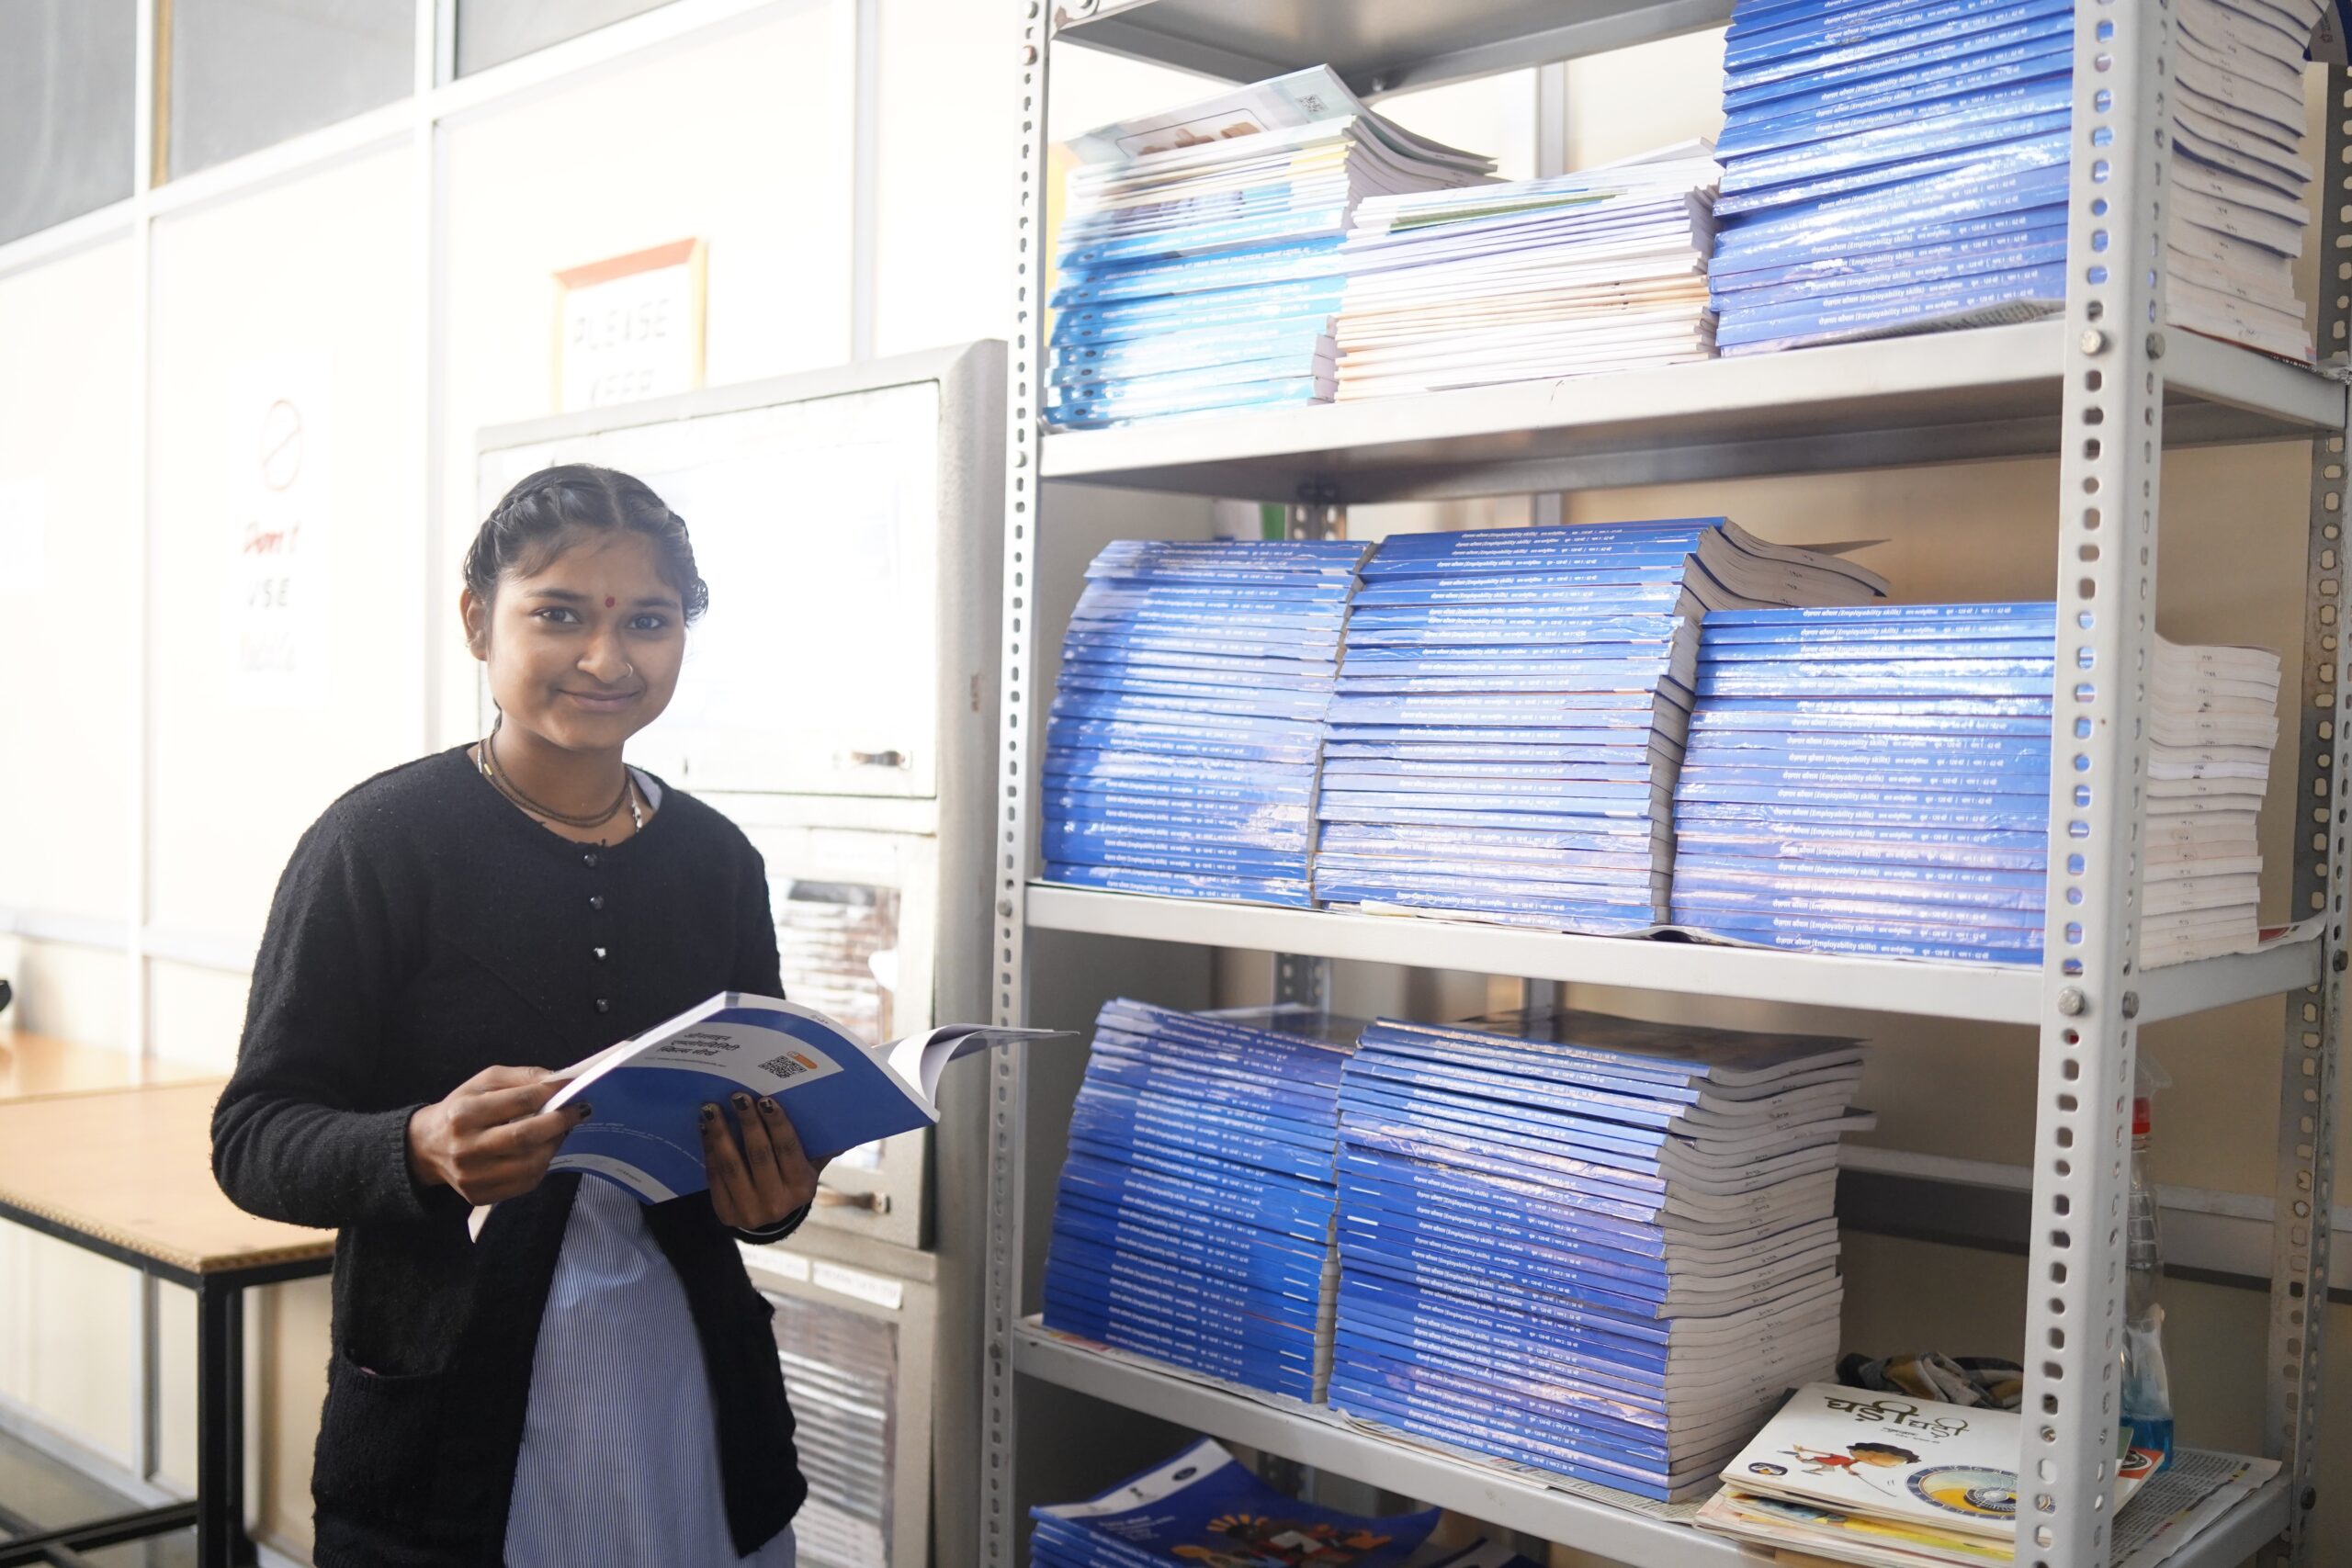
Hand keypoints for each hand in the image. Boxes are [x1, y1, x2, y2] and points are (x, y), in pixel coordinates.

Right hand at [405, 1065, 591, 1204]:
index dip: (551, 1093)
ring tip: (562, 1130)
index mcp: (464, 1114)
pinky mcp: (480, 1195)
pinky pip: (524, 1183)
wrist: (427, 1147)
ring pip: (529, 1164)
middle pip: (525, 1137)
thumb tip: (557, 1080)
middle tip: (579, 1111)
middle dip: (560, 1122)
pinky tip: (543, 1150)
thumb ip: (520, 1077)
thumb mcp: (483, 1082)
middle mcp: (466, 1148)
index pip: (519, 1101)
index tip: (572, 1088)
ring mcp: (472, 1176)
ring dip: (554, 1145)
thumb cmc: (461, 1109)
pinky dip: (542, 1165)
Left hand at [701, 1093, 825, 1229]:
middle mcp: (778, 1203)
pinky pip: (715, 1177)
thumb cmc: (790, 1179)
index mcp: (802, 1188)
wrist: (767, 1217)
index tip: (765, 1100)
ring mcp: (749, 1210)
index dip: (777, 1124)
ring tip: (711, 1109)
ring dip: (720, 1134)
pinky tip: (705, 1129)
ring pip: (732, 1166)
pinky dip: (709, 1150)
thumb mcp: (810, 1167)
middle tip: (738, 1096)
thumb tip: (840, 1117)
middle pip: (759, 1155)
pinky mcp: (726, 1213)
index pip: (788, 1150)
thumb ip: (821, 1146)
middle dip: (748, 1123)